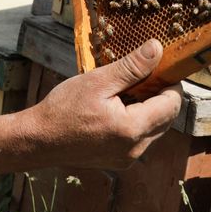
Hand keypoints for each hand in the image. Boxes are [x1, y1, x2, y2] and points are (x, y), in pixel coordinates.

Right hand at [23, 39, 181, 169]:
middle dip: (159, 96)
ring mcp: (128, 159)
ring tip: (123, 93)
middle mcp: (136, 149)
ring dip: (148, 109)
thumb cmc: (63, 109)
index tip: (156, 68)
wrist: (38, 140)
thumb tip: (158, 49)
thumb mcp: (97, 81)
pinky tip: (115, 110)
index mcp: (132, 129)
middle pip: (167, 118)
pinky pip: (140, 139)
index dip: (169, 83)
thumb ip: (131, 67)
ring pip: (155, 129)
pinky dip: (136, 122)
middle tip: (138, 78)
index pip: (172, 104)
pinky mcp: (120, 162)